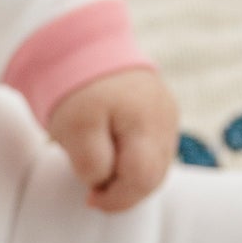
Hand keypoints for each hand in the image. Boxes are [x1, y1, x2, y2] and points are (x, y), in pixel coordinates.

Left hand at [47, 65, 180, 212]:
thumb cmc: (77, 87)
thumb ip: (92, 162)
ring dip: (129, 174)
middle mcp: (166, 119)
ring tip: (100, 161)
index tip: (90, 198)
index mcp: (146, 122)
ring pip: (157, 165)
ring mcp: (169, 115)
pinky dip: (133, 158)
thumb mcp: (73, 128)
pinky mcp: (164, 113)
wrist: (83, 45)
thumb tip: (103, 183)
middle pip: (155, 176)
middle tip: (94, 186)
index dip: (117, 198)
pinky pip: (154, 149)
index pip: (143, 179)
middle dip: (123, 189)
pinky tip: (112, 149)